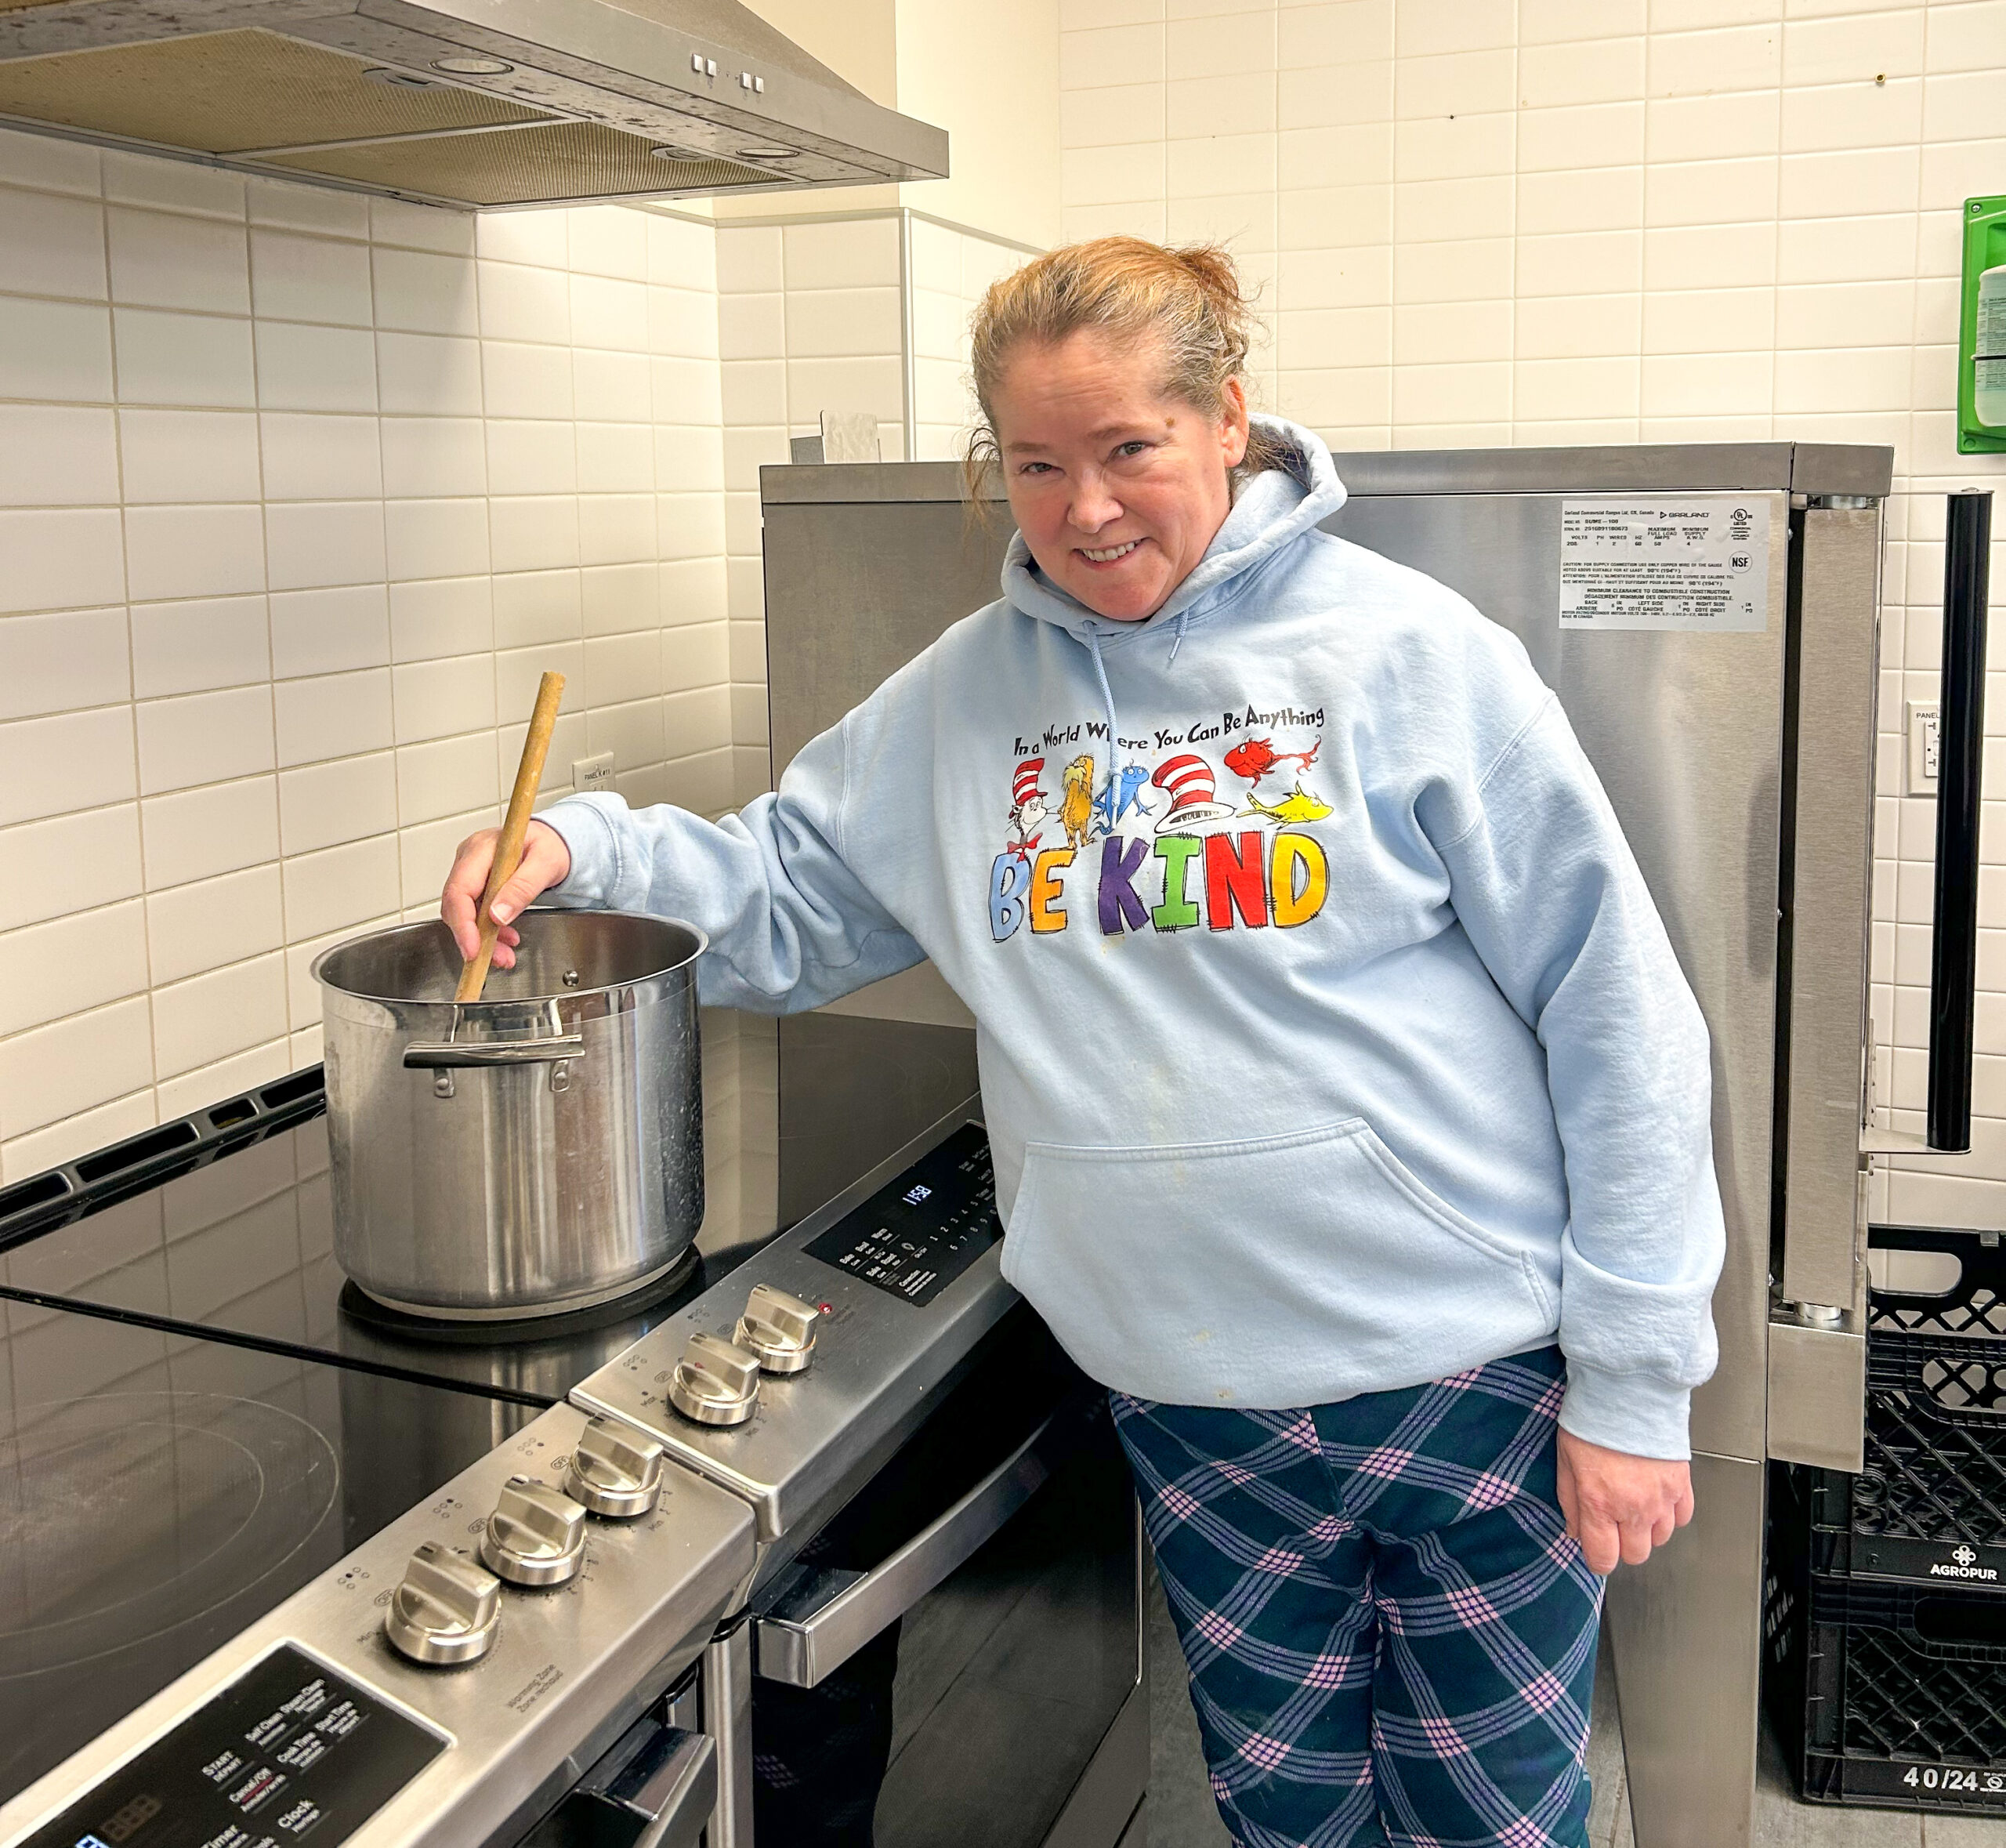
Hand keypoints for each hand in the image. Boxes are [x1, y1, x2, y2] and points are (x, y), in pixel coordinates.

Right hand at [442, 819, 571, 968]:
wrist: (554, 842)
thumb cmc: (550, 845)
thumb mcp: (546, 863)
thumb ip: (523, 888)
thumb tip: (497, 914)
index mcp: (482, 848)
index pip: (459, 889)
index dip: (463, 923)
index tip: (473, 948)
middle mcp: (470, 860)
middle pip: (457, 905)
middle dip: (474, 938)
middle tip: (498, 958)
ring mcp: (471, 873)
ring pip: (465, 914)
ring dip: (483, 939)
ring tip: (506, 955)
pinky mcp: (477, 886)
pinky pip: (475, 914)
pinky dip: (488, 932)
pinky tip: (505, 940)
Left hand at [1555, 1428, 1694, 1573]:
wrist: (1627, 1393)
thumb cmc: (1593, 1422)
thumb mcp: (1566, 1463)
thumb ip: (1571, 1503)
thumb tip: (1575, 1531)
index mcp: (1600, 1504)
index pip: (1603, 1559)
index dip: (1597, 1559)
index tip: (1596, 1549)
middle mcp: (1633, 1508)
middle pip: (1635, 1555)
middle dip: (1622, 1545)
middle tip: (1613, 1524)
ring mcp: (1661, 1500)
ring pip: (1660, 1539)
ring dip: (1646, 1530)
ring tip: (1633, 1505)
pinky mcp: (1682, 1486)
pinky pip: (1681, 1518)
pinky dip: (1669, 1514)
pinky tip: (1655, 1498)